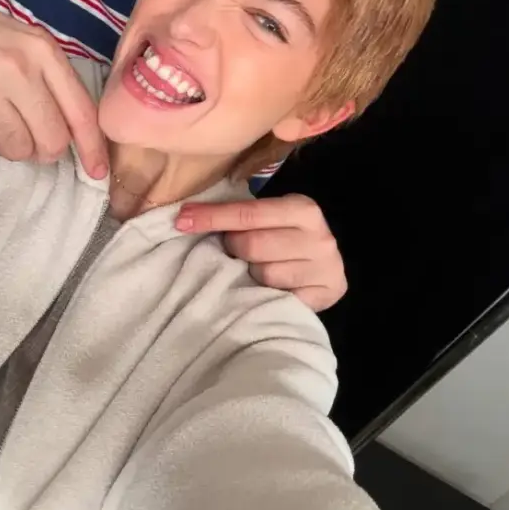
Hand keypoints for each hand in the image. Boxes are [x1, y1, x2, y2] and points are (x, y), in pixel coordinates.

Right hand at [0, 0, 108, 174]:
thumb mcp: (25, 44)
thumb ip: (53, 82)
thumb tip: (77, 136)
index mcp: (42, 51)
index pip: (80, 111)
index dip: (92, 148)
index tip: (97, 172)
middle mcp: (16, 65)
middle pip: (49, 140)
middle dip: (41, 149)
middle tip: (25, 135)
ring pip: (14, 147)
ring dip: (4, 143)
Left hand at [175, 194, 346, 311]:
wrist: (327, 268)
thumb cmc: (288, 238)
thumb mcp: (273, 218)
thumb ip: (243, 217)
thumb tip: (188, 216)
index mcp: (304, 209)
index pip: (248, 213)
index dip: (212, 216)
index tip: (181, 220)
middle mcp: (319, 238)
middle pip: (252, 245)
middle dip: (234, 247)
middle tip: (236, 249)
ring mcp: (324, 270)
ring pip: (263, 274)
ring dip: (251, 274)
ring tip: (258, 269)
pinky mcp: (323, 298)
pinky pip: (276, 299)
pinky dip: (264, 294)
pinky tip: (267, 289)